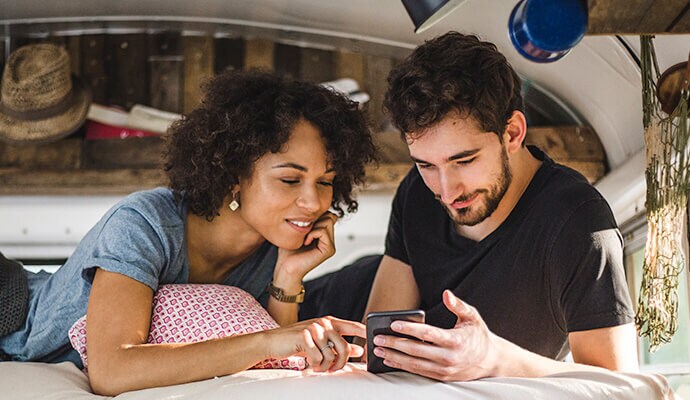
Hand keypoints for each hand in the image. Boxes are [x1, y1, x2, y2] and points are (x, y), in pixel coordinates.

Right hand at [264, 316, 364, 371]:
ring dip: (325, 367)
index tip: (372, 347)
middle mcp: (324, 323)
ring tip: (318, 367)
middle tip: (333, 369)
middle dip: (341, 363)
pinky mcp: (304, 336)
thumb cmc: (298, 342)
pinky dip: (315, 365)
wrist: (273, 341)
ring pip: (332, 355)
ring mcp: (314, 328)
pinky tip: (309, 363)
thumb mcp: (320, 342)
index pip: (354, 326)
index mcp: (330, 322)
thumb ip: (339, 344)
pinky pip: (318, 358)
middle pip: (345, 347)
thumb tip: (358, 350)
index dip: (365, 336)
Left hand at [275, 212, 336, 283]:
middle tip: (305, 232)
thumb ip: (307, 221)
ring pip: (328, 221)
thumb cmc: (288, 252)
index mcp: (324, 236)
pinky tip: (306, 242)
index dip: (317, 215)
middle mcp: (329, 240)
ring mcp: (330, 246)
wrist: (286, 268)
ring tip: (305, 238)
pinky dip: (312, 233)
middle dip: (316, 219)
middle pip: (330, 216)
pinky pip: (323, 232)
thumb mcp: (297, 231)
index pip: (329, 215)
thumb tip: (313, 209)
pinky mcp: (328, 250)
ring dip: (313, 226)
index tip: (304, 225)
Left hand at [371, 290, 498, 380]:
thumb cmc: (478, 335)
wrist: (491, 361)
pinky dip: (402, 366)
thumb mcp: (472, 317)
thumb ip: (458, 305)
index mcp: (456, 340)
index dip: (410, 329)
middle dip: (395, 344)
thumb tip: (446, 294)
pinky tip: (390, 360)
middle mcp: (449, 357)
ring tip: (378, 349)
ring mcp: (444, 370)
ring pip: (414, 364)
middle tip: (378, 337)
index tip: (394, 324)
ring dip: (394, 357)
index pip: (428, 334)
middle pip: (417, 350)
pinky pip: (418, 372)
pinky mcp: (441, 377)